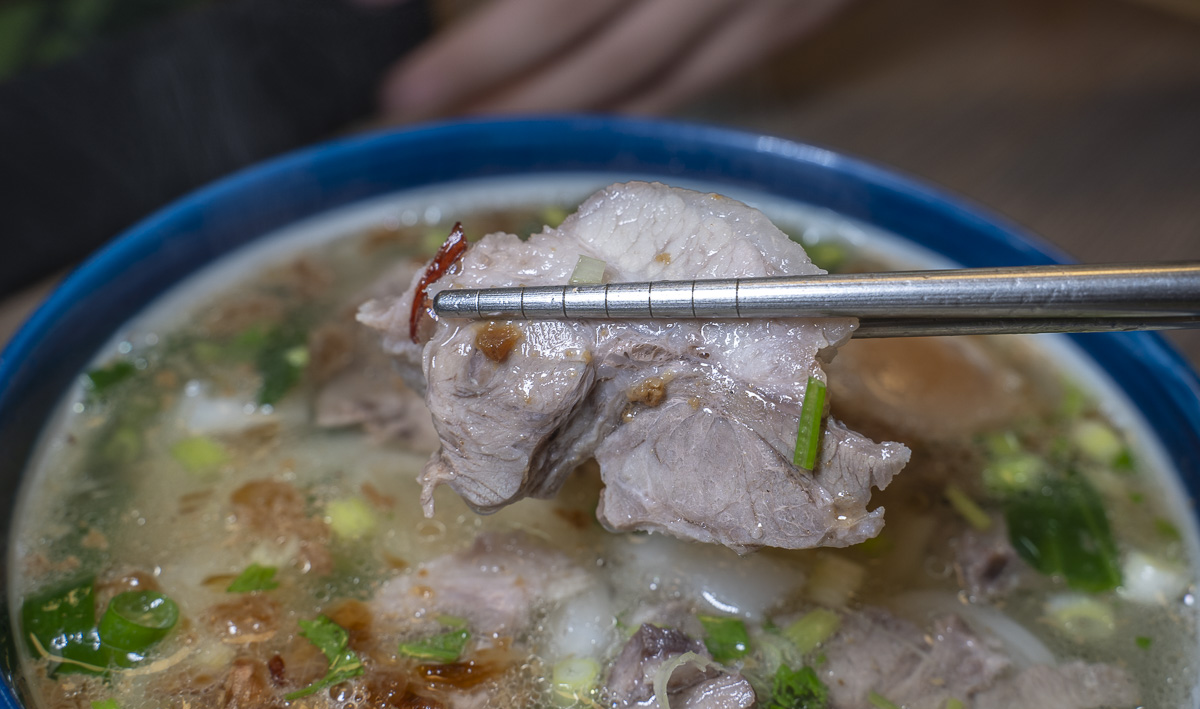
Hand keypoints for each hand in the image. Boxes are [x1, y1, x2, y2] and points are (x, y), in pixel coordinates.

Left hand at [379, 0, 850, 121]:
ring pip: (642, 76)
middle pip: (586, 36)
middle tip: (415, 109)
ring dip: (554, 110)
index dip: (475, 40)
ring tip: (480, 126)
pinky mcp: (792, 17)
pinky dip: (632, 107)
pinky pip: (697, 81)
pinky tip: (579, 119)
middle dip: (490, 81)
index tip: (390, 53)